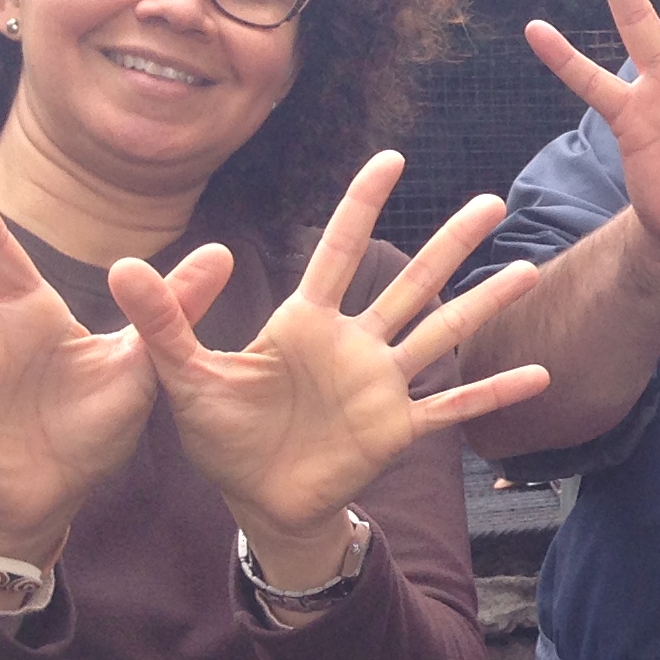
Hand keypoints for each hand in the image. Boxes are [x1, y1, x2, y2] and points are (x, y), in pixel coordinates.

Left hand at [106, 151, 551, 585]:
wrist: (254, 501)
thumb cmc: (221, 435)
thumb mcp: (183, 374)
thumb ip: (162, 321)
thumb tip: (120, 265)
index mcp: (305, 323)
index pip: (339, 252)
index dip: (364, 205)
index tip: (391, 159)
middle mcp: (353, 344)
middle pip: (410, 282)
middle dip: (449, 242)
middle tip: (490, 202)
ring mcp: (381, 385)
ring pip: (442, 333)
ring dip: (483, 302)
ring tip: (528, 269)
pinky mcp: (396, 428)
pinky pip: (452, 406)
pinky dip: (493, 393)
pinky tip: (539, 376)